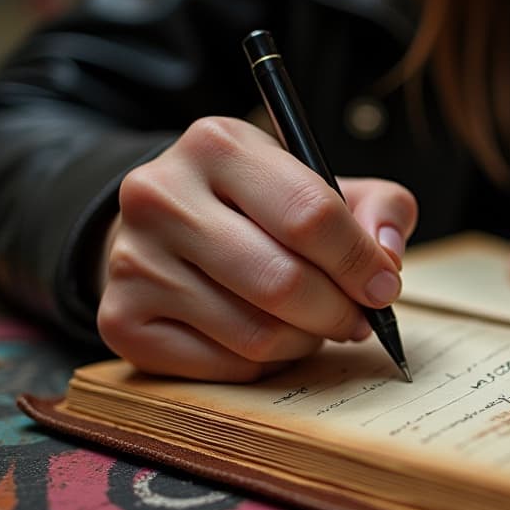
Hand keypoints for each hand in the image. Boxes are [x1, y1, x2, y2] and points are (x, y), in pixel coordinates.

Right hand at [96, 116, 416, 380]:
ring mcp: (132, 259)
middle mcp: (161, 195)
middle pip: (282, 281)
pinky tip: (269, 340)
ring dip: (305, 341)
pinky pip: (224, 365)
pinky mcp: (122, 318)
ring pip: (256, 333)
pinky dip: (265, 364)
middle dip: (339, 312)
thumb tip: (387, 257)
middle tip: (358, 319)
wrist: (166, 231)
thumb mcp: (322, 184)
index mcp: (217, 144)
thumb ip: (377, 207)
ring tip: (313, 325)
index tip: (384, 286)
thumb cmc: (260, 210)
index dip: (360, 261)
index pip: (310, 213)